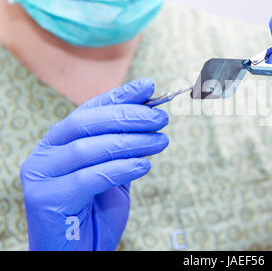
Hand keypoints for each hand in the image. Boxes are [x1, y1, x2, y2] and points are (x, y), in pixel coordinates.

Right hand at [20, 78, 168, 249]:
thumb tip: (150, 112)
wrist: (79, 254)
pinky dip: (121, 169)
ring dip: (131, 142)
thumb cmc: (96, 212)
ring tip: (160, 141)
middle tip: (160, 118)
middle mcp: (45, 153)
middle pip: (87, 123)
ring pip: (89, 148)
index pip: (89, 110)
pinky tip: (144, 165)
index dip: (119, 96)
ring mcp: (41, 176)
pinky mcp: (46, 200)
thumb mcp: (114, 173)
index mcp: (58, 142)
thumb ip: (125, 146)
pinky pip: (90, 177)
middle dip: (128, 117)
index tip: (148, 87)